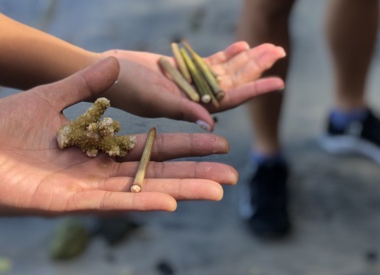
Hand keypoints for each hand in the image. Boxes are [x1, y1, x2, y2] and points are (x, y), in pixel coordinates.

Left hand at [0, 57, 236, 214]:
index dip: (181, 147)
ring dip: (178, 190)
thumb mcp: (51, 97)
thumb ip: (86, 83)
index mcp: (95, 150)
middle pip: (153, 174)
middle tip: (230, 174)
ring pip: (139, 191)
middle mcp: (95, 173)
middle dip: (192, 173)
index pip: (149, 150)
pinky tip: (169, 201)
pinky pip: (107, 203)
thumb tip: (117, 61)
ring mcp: (82, 190)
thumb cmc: (2, 127)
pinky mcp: (64, 203)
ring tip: (215, 190)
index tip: (215, 139)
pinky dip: (139, 201)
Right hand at [101, 42, 285, 129]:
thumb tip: (212, 123)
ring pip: (222, 72)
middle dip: (255, 69)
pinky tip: (241, 45)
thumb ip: (182, 110)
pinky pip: (206, 63)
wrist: (101, 73)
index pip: (227, 100)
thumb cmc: (121, 87)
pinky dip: (224, 55)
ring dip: (245, 60)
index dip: (253, 90)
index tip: (278, 82)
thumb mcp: (152, 98)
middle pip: (230, 84)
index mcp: (188, 109)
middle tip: (279, 52)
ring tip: (270, 47)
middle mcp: (190, 98)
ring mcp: (185, 84)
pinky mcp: (178, 71)